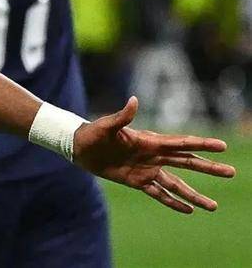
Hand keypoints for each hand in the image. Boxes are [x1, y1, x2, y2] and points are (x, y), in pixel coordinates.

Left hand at [74, 97, 236, 213]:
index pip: (181, 143)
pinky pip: (159, 194)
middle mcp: (154, 156)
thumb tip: (134, 100)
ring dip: (194, 194)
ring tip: (214, 206)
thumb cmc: (93, 133)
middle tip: (231, 172)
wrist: (79, 148)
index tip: (222, 146)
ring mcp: (147, 170)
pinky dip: (173, 202)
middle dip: (209, 167)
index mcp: (150, 141)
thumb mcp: (106, 125)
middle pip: (187, 162)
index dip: (201, 144)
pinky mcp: (138, 182)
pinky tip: (188, 210)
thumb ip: (123, 116)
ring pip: (177, 183)